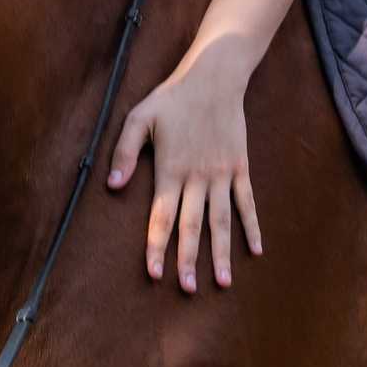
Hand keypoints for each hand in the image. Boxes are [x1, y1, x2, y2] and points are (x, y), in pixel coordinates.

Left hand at [106, 46, 263, 291]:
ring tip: (223, 282)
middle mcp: (197, 177)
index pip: (161, 217)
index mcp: (170, 169)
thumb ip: (124, 152)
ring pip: (222, 221)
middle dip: (189, 260)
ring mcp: (221, 174)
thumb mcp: (139, 118)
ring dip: (221, 253)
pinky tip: (255, 250)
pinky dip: (251, 227)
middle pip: (192, 226)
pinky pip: (247, 202)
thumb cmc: (172, 98)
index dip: (156, 246)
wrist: (215, 77)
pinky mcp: (239, 168)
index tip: (154, 273)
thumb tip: (112, 185)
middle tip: (188, 289)